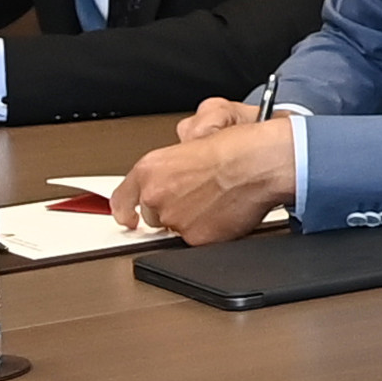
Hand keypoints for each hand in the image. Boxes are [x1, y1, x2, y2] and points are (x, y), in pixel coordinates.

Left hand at [116, 117, 290, 245]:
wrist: (260, 163)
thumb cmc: (237, 147)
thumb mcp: (190, 141)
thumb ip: (168, 164)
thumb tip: (167, 175)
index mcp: (150, 169)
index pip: (122, 198)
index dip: (124, 211)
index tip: (128, 218)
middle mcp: (156, 194)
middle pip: (152, 214)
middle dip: (171, 209)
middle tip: (196, 196)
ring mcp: (174, 218)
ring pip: (175, 228)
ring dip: (191, 219)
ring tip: (215, 200)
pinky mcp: (195, 237)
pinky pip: (197, 239)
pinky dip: (211, 230)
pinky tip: (224, 211)